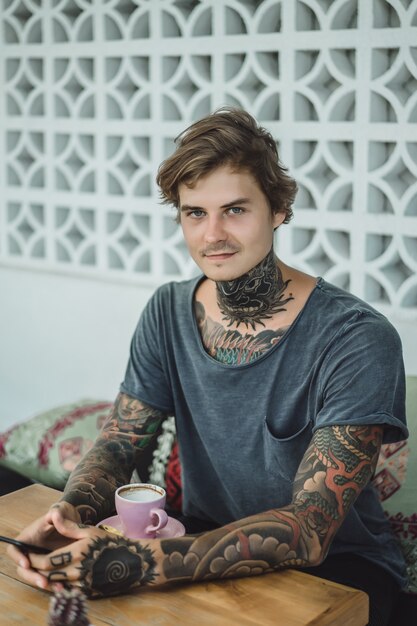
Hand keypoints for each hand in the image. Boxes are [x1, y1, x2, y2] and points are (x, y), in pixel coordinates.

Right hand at [6, 501, 79, 583]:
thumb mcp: (59, 513)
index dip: (17, 558)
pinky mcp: (48, 568)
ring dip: (44, 584)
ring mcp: (38, 562)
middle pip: (23, 569)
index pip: (14, 550)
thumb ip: (55, 514)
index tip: (27, 564)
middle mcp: (30, 552)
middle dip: (32, 577)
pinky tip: (64, 588)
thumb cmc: (63, 516)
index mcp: (26, 539)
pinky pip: (47, 579)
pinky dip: (53, 584)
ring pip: (35, 577)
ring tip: (58, 587)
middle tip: (43, 582)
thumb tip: (55, 514)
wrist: (73, 524)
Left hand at [16, 515, 159, 597]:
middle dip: (37, 570)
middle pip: (48, 575)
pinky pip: (68, 590)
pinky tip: (62, 576)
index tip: (28, 555)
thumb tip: (53, 517)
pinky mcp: (87, 593)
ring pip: (56, 584)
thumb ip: (70, 527)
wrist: (133, 563)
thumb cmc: (111, 543)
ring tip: (45, 568)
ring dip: (48, 578)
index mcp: (77, 553)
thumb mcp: (91, 531)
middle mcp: (78, 571)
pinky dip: (61, 584)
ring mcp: (83, 584)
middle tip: (32, 563)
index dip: (34, 559)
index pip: (46, 561)